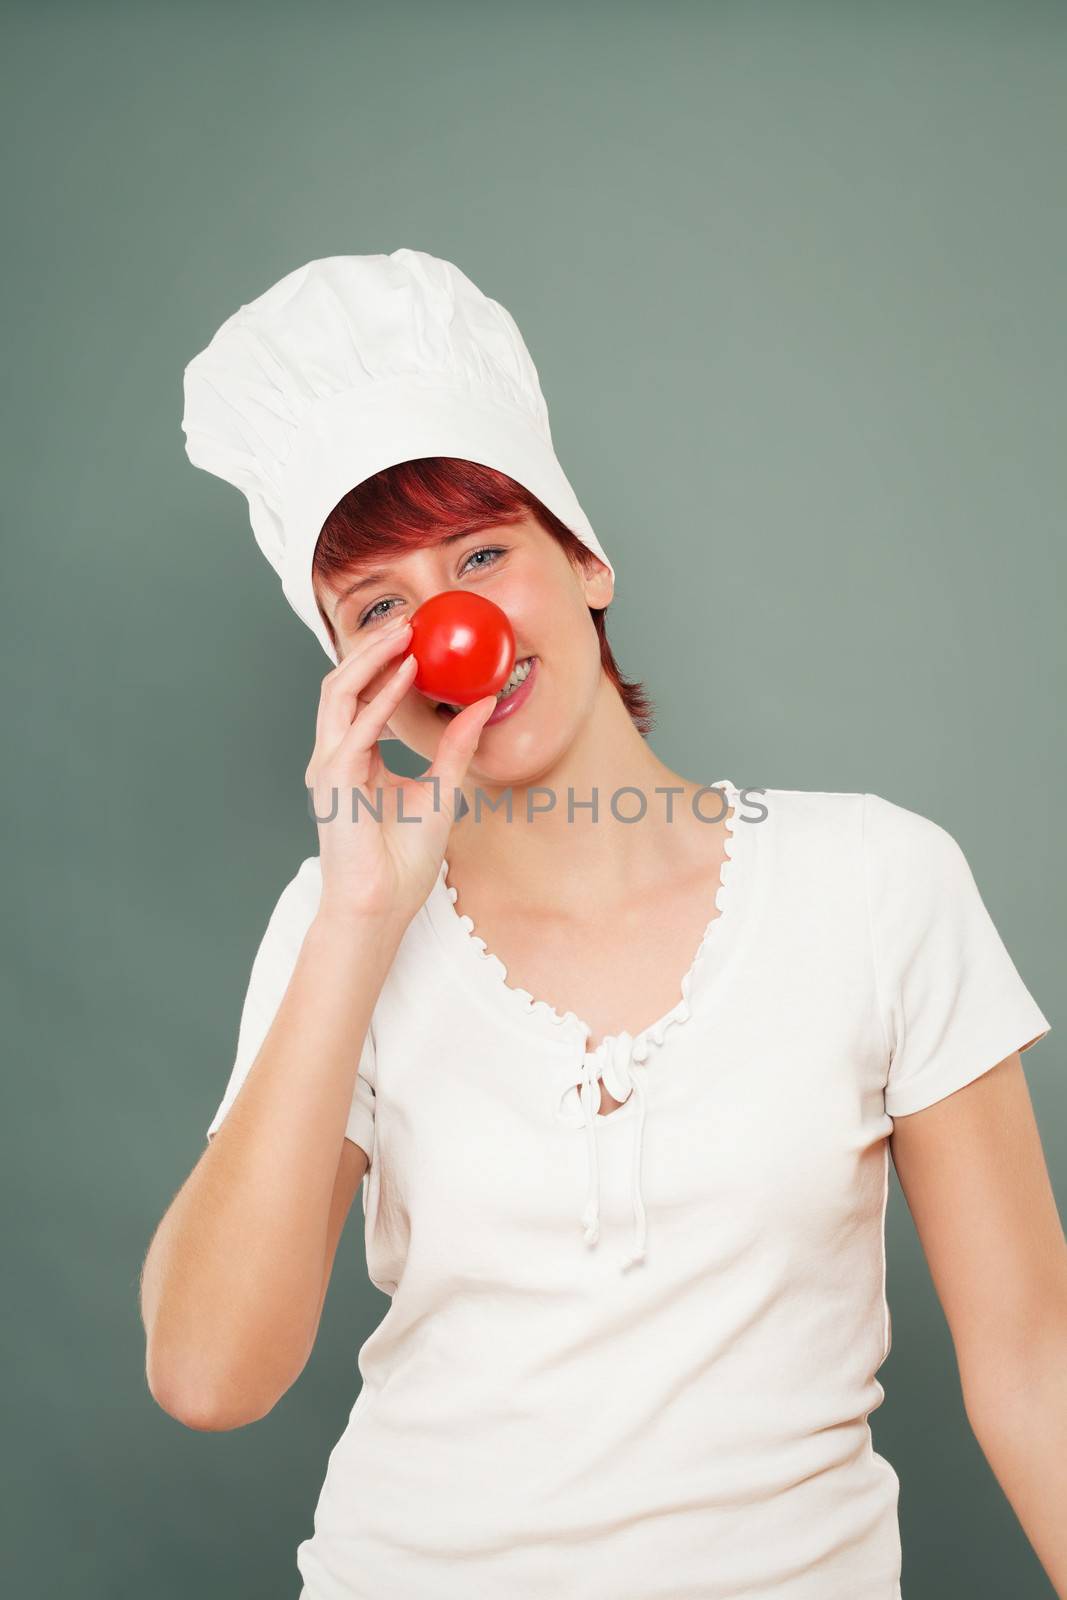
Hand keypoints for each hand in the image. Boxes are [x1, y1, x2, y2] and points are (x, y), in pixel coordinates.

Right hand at [304, 617, 496, 929]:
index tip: (418, 637)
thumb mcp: (441, 789)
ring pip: (339, 692)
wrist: (382, 907)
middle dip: (374, 648)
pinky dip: (381, 697)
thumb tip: (482, 706)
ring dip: (372, 658)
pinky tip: (406, 674)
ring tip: (405, 633)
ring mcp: (330, 766)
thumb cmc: (403, 862)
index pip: (362, 697)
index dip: (385, 663)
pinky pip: (355, 726)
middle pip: (344, 684)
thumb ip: (456, 747)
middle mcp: (336, 756)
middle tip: (410, 621)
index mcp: (355, 759)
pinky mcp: (334, 780)